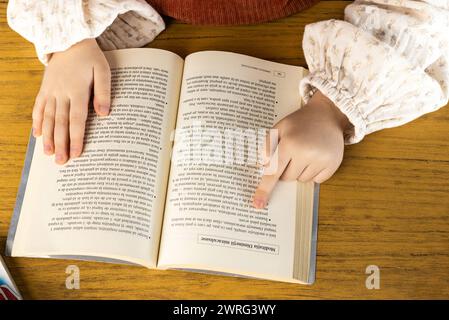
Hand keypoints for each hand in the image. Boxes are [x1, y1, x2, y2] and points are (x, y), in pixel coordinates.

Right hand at [32, 38, 110, 163]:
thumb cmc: (90, 56)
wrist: (69, 39)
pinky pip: (38, 107)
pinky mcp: (44, 88)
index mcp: (77, 91)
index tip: (76, 154)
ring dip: (48, 137)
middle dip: (61, 144)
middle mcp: (61, 93)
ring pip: (48, 118)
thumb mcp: (103, 71)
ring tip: (48, 154)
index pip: (76, 120)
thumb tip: (104, 115)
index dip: (76, 138)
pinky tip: (37, 135)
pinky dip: (37, 121)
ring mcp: (50, 91)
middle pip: (60, 123)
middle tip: (61, 162)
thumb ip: (103, 93)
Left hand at [252, 91, 350, 208]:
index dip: (264, 189)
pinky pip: (316, 181)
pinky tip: (316, 156)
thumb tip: (262, 169)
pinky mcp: (333, 165)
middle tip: (292, 153)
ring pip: (301, 181)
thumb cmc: (299, 123)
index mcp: (289, 144)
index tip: (257, 204)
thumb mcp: (278, 128)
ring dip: (300, 171)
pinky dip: (314, 173)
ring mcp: (321, 160)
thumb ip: (267, 147)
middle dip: (286, 169)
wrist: (328, 114)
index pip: (273, 172)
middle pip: (287, 178)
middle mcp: (306, 153)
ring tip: (306, 152)